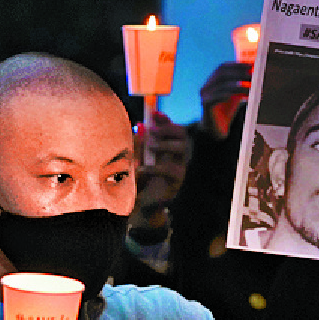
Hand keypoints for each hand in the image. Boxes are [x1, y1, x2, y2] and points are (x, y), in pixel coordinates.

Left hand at [132, 112, 188, 228]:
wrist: (142, 206)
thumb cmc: (139, 181)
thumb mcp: (136, 160)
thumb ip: (138, 144)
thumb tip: (140, 125)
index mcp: (168, 150)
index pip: (172, 129)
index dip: (165, 119)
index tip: (154, 113)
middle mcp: (176, 157)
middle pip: (182, 134)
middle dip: (168, 128)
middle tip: (152, 130)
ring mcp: (179, 169)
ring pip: (182, 148)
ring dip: (165, 144)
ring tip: (150, 146)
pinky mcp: (175, 183)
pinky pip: (170, 169)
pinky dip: (154, 167)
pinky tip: (142, 169)